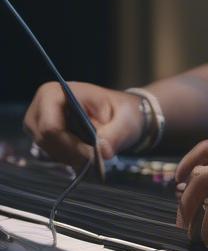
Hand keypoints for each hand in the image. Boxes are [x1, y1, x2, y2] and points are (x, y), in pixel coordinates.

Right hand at [23, 81, 145, 166]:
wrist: (120, 114)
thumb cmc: (121, 111)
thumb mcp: (126, 119)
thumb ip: (115, 135)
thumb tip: (103, 152)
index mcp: (55, 93)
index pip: (51, 127)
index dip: (71, 144)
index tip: (92, 154)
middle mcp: (40, 107)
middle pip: (46, 141)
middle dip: (72, 153)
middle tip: (95, 157)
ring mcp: (37, 123)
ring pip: (48, 150)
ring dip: (71, 157)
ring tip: (93, 152)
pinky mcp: (42, 136)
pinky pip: (51, 154)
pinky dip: (69, 157)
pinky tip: (85, 152)